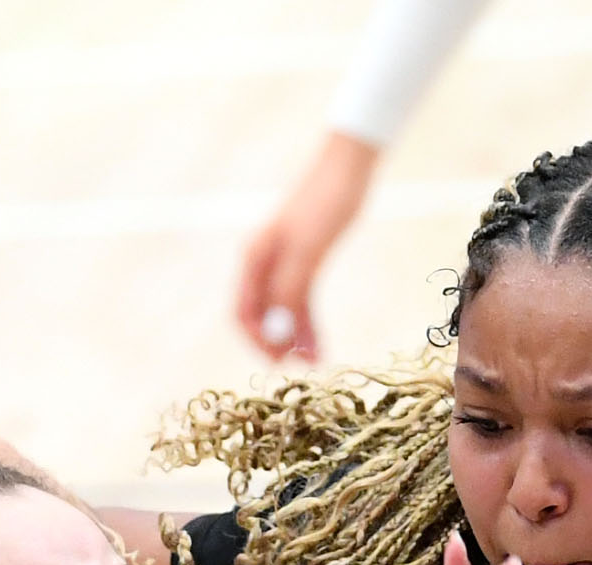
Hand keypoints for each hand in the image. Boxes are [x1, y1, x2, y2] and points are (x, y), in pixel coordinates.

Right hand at [235, 131, 378, 359]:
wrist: (348, 169)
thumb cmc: (325, 202)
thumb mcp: (307, 250)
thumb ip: (289, 288)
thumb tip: (277, 329)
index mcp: (254, 258)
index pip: (243, 312)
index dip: (257, 340)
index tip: (279, 360)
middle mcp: (263, 265)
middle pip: (262, 318)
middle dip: (278, 345)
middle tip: (301, 368)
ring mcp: (283, 267)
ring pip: (283, 315)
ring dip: (296, 340)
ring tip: (317, 362)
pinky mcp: (305, 265)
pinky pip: (301, 304)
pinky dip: (309, 326)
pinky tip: (321, 346)